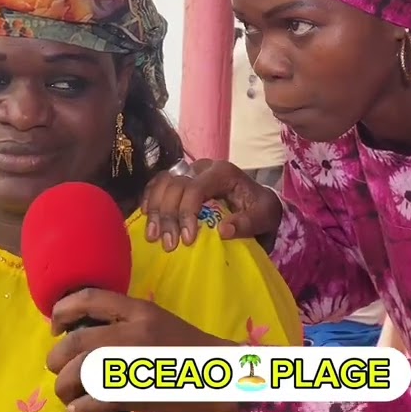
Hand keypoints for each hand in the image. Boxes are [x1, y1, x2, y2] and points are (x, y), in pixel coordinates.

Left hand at [46, 288, 237, 411]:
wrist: (222, 376)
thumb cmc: (191, 351)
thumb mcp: (159, 323)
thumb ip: (127, 324)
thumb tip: (90, 337)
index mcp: (139, 310)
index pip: (88, 299)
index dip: (62, 310)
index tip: (56, 326)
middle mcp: (132, 332)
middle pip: (75, 341)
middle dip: (56, 358)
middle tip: (56, 368)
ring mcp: (132, 363)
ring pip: (78, 372)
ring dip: (64, 386)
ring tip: (67, 394)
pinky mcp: (135, 394)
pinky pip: (93, 401)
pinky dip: (80, 408)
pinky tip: (80, 410)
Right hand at [141, 159, 281, 250]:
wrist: (258, 203)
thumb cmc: (261, 210)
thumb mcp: (264, 217)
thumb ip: (247, 223)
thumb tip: (223, 230)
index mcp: (223, 172)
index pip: (196, 187)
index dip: (186, 212)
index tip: (187, 239)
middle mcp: (203, 168)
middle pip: (175, 185)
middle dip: (168, 215)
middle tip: (168, 244)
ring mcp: (190, 172)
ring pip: (162, 183)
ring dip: (155, 209)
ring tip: (153, 236)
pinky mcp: (182, 181)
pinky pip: (159, 185)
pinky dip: (151, 199)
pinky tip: (147, 217)